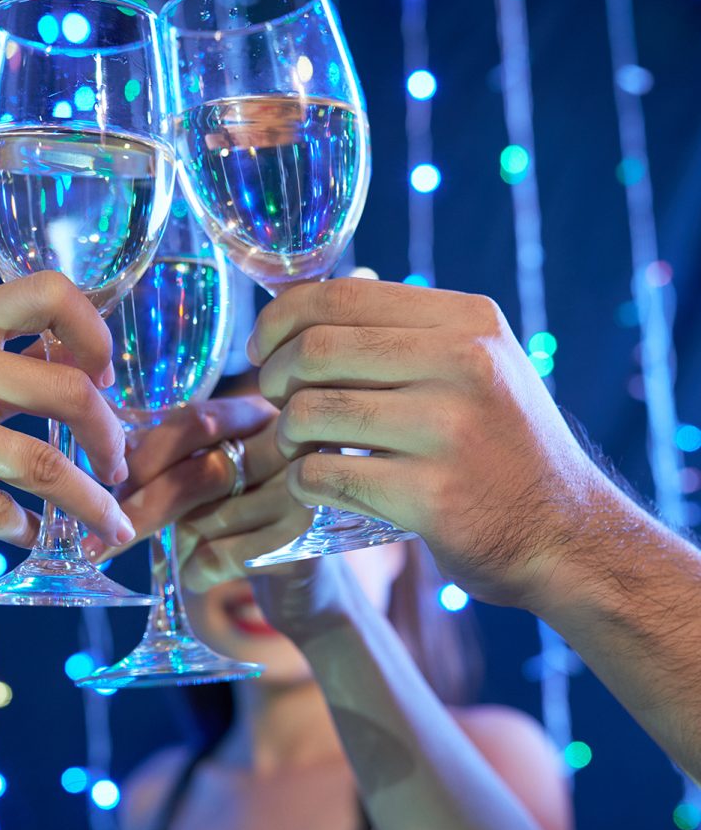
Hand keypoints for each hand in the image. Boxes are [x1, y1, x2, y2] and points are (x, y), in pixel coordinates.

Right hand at [0, 272, 133, 617]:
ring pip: (44, 461)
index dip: (95, 332)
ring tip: (111, 520)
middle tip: (120, 466)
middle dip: (110, 436)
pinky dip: (30, 530)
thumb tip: (87, 370)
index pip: (47, 291)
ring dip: (91, 500)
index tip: (106, 378)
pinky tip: (34, 536)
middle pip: (65, 388)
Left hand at [84, 396, 312, 587]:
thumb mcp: (211, 479)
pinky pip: (219, 558)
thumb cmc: (243, 523)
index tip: (107, 485)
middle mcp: (290, 445)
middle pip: (201, 472)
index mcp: (260, 414)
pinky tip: (201, 575)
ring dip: (178, 546)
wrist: (307, 585)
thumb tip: (110, 466)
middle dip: (144, 508)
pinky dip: (194, 573)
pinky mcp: (302, 543)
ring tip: (187, 554)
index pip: (196, 421)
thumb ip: (172, 460)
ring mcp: (303, 492)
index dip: (147, 454)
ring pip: (206, 520)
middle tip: (97, 541)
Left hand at [247, 278, 610, 607]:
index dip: (279, 318)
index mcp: (467, 320)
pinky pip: (323, 476)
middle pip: (315, 350)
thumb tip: (299, 301)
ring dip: (286, 433)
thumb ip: (400, 331)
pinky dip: (303, 481)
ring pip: (311, 412)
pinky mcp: (432, 496)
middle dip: (274, 377)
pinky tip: (316, 485)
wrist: (567, 534)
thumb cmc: (501, 444)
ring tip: (298, 446)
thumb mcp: (475, 364)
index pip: (339, 295)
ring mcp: (450, 430)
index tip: (262, 349)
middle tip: (276, 401)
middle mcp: (464, 363)